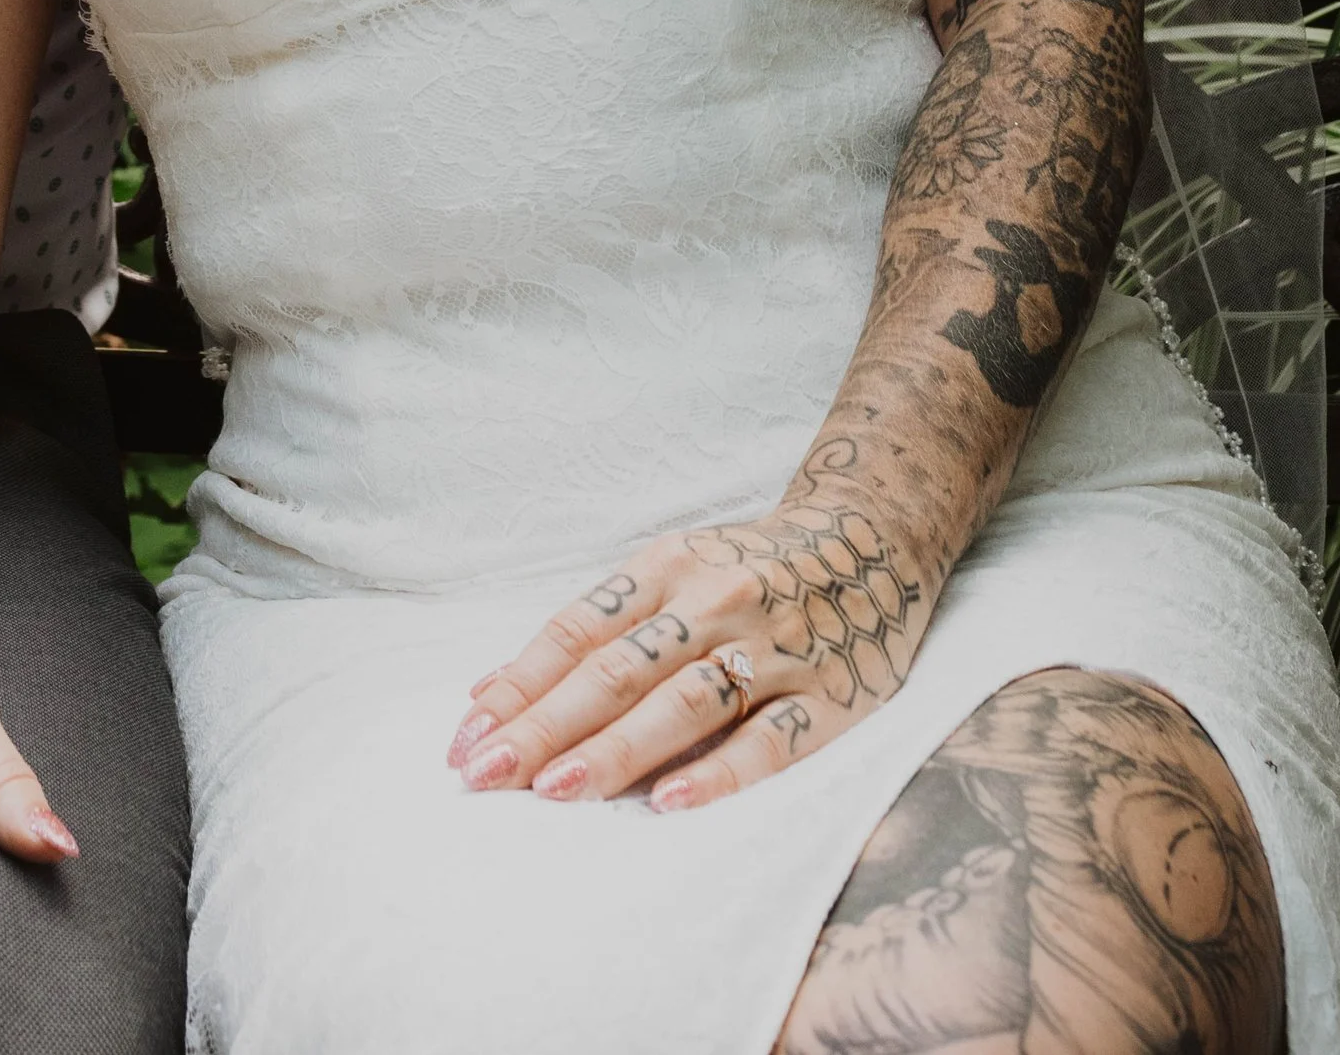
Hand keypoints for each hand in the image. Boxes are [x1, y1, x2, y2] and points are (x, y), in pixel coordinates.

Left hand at [446, 493, 929, 812]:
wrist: (874, 536)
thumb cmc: (746, 568)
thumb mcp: (665, 576)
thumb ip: (587, 634)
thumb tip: (486, 691)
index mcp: (664, 568)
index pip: (576, 633)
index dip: (518, 686)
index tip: (464, 739)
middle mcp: (712, 601)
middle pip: (617, 671)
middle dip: (544, 725)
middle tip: (484, 776)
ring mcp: (771, 648)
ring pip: (683, 702)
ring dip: (616, 748)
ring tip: (556, 789)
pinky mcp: (830, 696)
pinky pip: (771, 740)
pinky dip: (720, 770)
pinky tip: (672, 802)